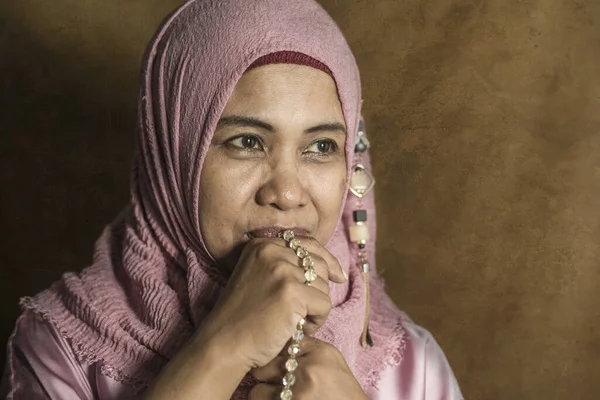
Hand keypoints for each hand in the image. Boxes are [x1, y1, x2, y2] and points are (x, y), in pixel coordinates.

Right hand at [143, 237, 345, 399]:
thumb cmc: (245, 318)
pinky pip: (324, 305)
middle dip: (318, 290)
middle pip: (319, 264)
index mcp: (262, 244)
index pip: (307, 244)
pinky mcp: (291, 292)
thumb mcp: (261, 278)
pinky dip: (317, 321)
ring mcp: (281, 270)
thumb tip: (335, 270)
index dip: (326, 260)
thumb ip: (288, 266)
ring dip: (316, 308)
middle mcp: (271, 250)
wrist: (224, 343)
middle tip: (302, 312)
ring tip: (295, 322)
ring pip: (323, 285)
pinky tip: (298, 329)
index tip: (338, 276)